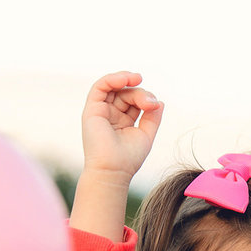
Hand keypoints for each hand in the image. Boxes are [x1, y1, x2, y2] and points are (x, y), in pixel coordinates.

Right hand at [70, 71, 162, 240]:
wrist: (113, 171)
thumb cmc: (128, 158)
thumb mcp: (146, 134)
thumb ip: (152, 117)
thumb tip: (159, 101)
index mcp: (122, 121)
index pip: (134, 101)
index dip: (145, 98)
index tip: (154, 105)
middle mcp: (110, 115)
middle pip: (125, 93)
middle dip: (139, 93)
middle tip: (149, 102)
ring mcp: (100, 112)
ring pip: (113, 87)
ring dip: (126, 80)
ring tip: (138, 79)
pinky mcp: (91, 110)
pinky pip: (100, 87)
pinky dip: (112, 79)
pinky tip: (126, 78)